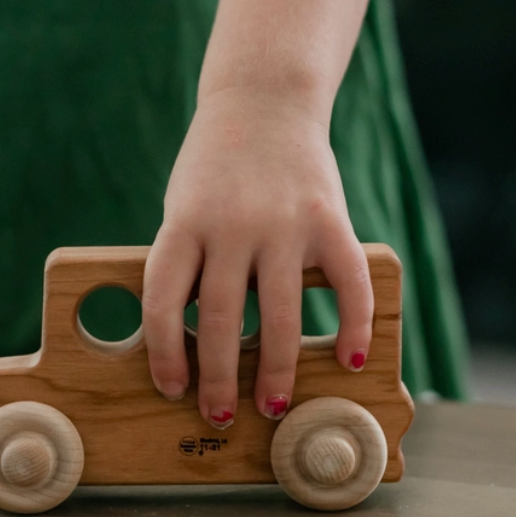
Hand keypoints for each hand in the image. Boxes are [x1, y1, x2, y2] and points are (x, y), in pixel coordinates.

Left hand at [142, 91, 372, 428]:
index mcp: (184, 223)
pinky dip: (352, 325)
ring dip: (274, 369)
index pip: (163, 303)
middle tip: (219, 416)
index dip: (165, 355)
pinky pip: (347, 284)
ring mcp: (284, 223)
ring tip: (272, 404)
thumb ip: (189, 264)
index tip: (173, 389)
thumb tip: (197, 344)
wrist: (264, 100)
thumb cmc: (216, 168)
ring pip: (278, 315)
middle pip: (218, 320)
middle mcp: (232, 225)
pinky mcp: (330, 219)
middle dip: (218, 379)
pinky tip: (350, 358)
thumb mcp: (184, 207)